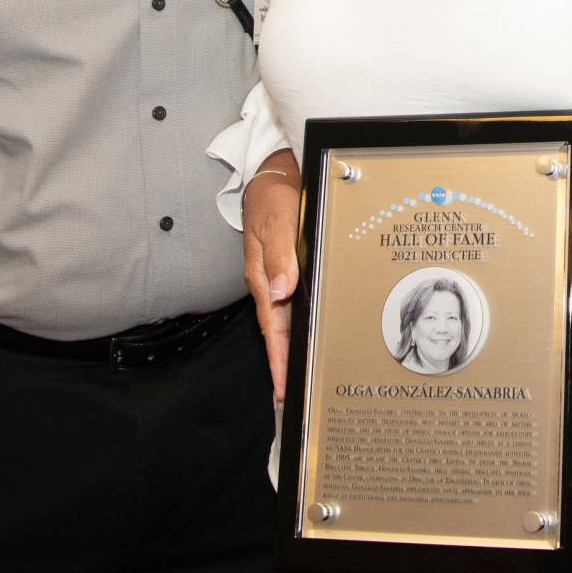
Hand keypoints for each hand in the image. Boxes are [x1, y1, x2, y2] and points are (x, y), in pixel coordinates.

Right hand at [241, 154, 301, 401]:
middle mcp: (270, 283)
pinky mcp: (288, 271)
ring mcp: (278, 278)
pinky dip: (299, 324)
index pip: (271, 326)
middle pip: (277, 331)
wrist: (272, 178)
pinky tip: (308, 334)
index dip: (277, 357)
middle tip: (293, 395)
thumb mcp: (275, 222)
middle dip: (283, 363)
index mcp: (263, 277)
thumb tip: (281, 291)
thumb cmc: (272, 199)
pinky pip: (293, 304)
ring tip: (300, 375)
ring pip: (285, 320)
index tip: (282, 386)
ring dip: (291, 347)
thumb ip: (278, 256)